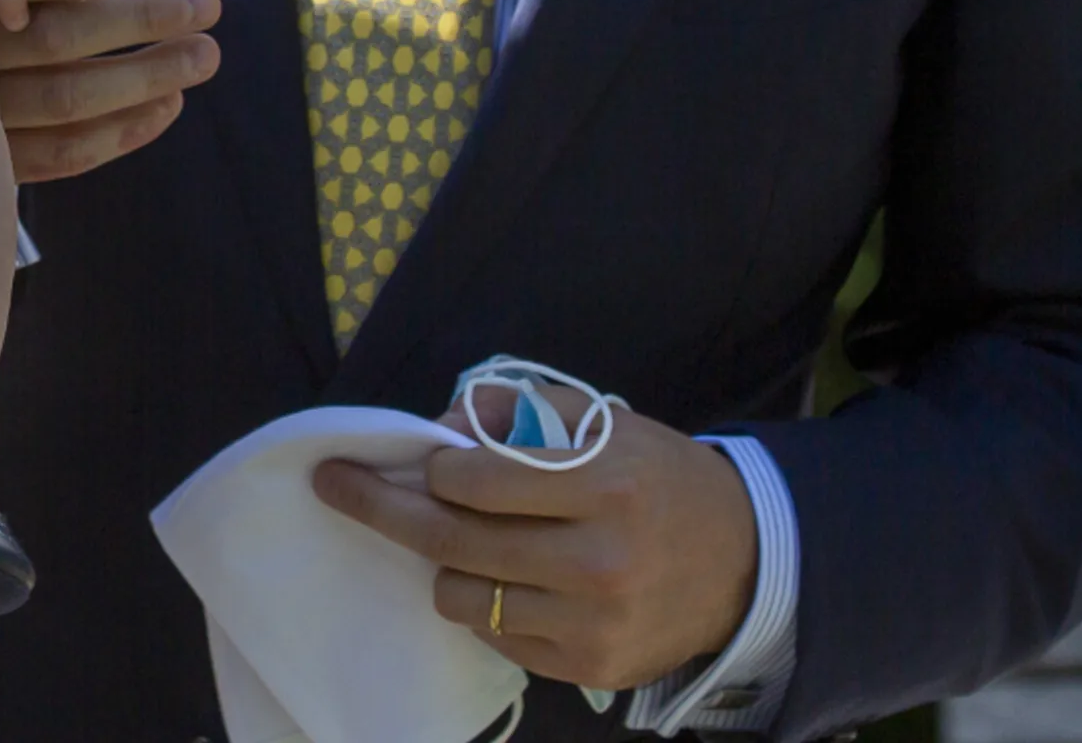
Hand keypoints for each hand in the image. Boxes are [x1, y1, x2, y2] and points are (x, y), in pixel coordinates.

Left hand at [308, 388, 758, 694]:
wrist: (744, 563)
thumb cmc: (657, 480)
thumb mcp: (604, 423)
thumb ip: (521, 414)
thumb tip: (441, 427)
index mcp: (607, 483)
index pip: (477, 478)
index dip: (435, 468)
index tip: (422, 461)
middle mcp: (601, 558)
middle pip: (452, 541)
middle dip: (383, 508)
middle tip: (337, 485)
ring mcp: (593, 620)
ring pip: (460, 597)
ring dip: (442, 564)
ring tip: (460, 542)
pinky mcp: (589, 666)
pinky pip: (494, 637)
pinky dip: (484, 605)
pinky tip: (506, 580)